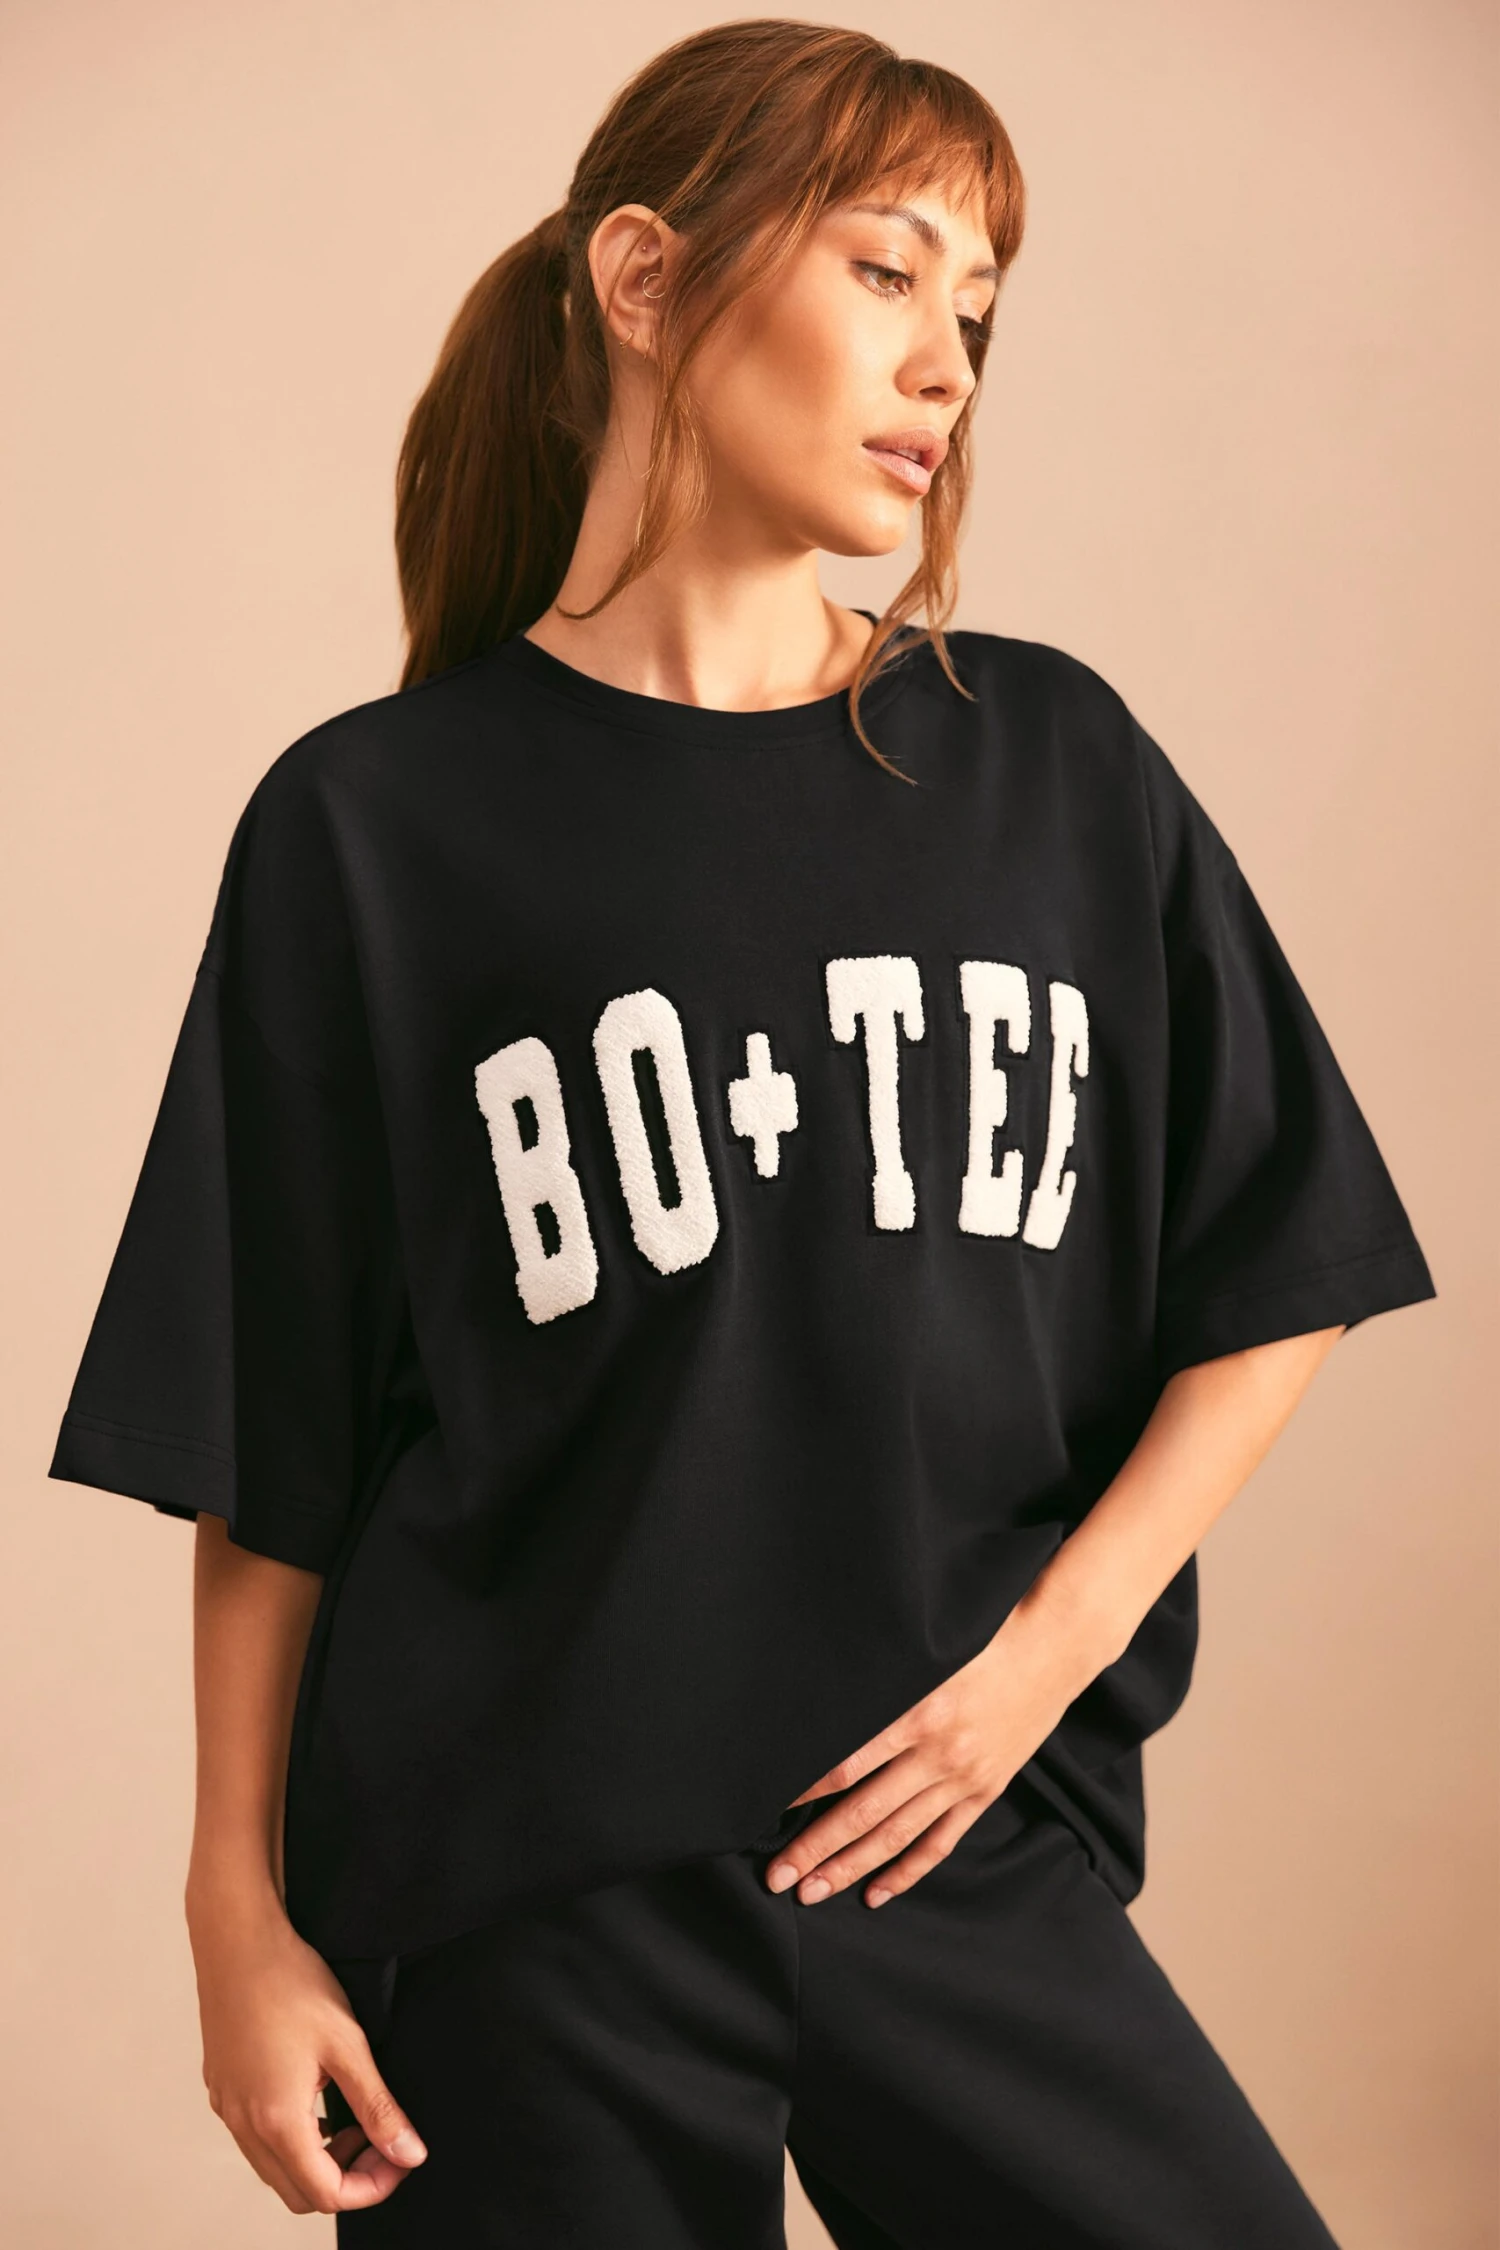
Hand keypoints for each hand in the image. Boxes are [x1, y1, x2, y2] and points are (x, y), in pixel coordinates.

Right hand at [188, 1886, 426, 2213]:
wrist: (236, 1939)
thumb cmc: (291, 1982)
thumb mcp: (348, 2045)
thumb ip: (379, 2107)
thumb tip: (409, 2154)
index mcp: (277, 2122)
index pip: (327, 2194)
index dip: (371, 2187)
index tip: (400, 2157)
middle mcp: (243, 2125)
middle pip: (298, 2192)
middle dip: (347, 2178)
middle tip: (380, 2140)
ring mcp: (227, 2108)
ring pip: (275, 2168)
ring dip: (318, 2159)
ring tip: (354, 2116)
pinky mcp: (221, 2088)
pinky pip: (256, 2138)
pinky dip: (292, 2137)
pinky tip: (318, 2097)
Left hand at [764, 1585, 1116, 1910]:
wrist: (1053, 1650)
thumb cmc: (981, 1636)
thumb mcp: (926, 1650)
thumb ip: (878, 1678)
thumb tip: (817, 1698)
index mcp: (918, 1711)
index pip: (846, 1764)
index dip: (803, 1791)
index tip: (766, 1807)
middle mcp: (939, 1752)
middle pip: (863, 1811)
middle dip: (815, 1847)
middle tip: (776, 1876)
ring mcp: (963, 1778)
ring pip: (896, 1835)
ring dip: (850, 1868)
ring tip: (811, 1892)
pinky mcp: (984, 1792)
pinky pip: (940, 1843)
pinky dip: (907, 1872)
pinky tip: (876, 1894)